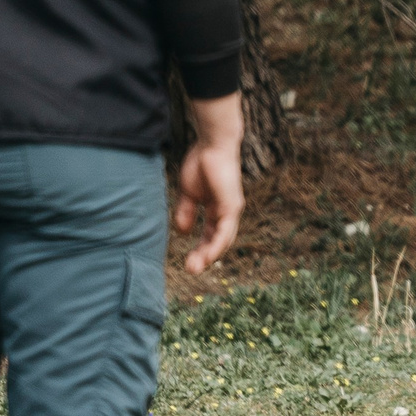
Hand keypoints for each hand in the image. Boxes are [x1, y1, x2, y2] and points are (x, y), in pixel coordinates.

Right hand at [175, 92, 244, 273]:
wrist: (211, 144)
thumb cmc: (201, 164)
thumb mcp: (188, 193)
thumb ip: (186, 212)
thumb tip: (183, 233)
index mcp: (216, 210)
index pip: (209, 235)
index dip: (200, 249)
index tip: (188, 262)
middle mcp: (226, 212)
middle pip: (217, 241)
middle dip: (204, 257)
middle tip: (190, 270)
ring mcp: (231, 210)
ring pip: (223, 239)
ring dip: (209, 255)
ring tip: (195, 268)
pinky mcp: (232, 205)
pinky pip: (225, 230)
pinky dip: (217, 244)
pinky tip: (209, 256)